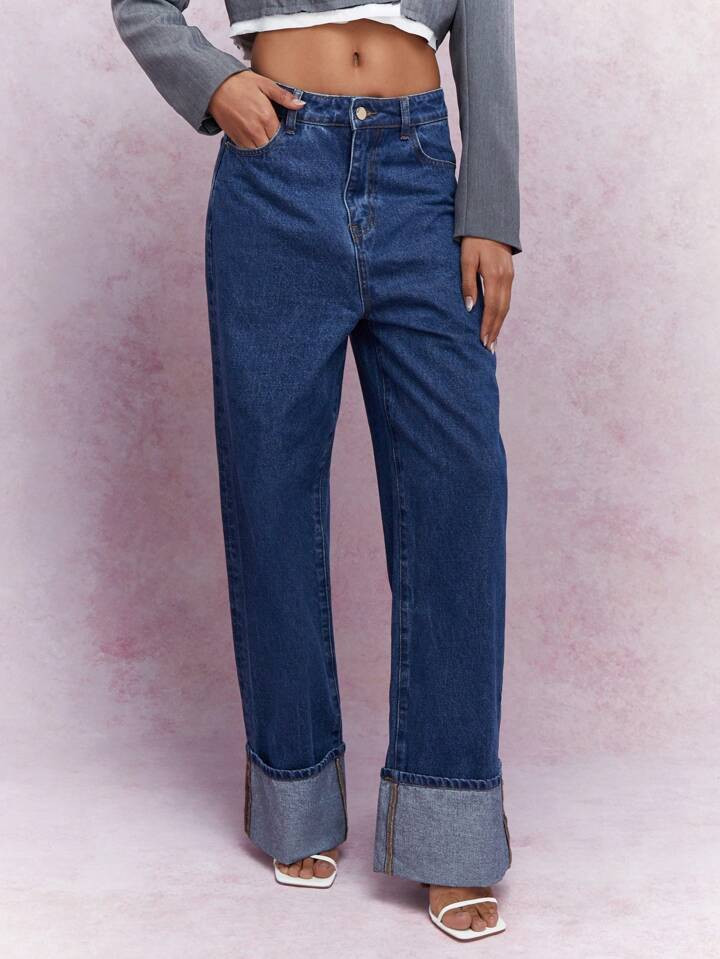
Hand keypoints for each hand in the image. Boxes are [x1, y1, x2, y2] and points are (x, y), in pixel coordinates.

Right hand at [209, 70, 305, 147]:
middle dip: (277, 145)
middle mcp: (256, 130)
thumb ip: (283, 96)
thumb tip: (301, 105)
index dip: (285, 136)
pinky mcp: (236, 139)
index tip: (287, 133)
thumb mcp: (265, 84)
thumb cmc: (240, 83)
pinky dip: (254, 150)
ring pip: (261, 152)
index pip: (282, 136)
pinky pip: (249, 151)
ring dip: (266, 150)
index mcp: (266, 117)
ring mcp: (245, 136)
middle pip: (273, 147)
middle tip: (279, 141)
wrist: (215, 86)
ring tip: (268, 142)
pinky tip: (257, 142)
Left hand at [460, 237, 514, 351]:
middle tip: (488, 348)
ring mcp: (510, 277)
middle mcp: (505, 279)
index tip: (482, 341)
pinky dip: (502, 313)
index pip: (492, 308)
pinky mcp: (509, 275)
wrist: (490, 221)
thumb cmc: (474, 240)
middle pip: (501, 311)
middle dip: (494, 330)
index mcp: (494, 276)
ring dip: (499, 324)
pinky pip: (507, 299)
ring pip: (506, 306)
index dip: (487, 326)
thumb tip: (470, 308)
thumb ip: (467, 283)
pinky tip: (497, 321)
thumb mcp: (466, 260)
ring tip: (493, 340)